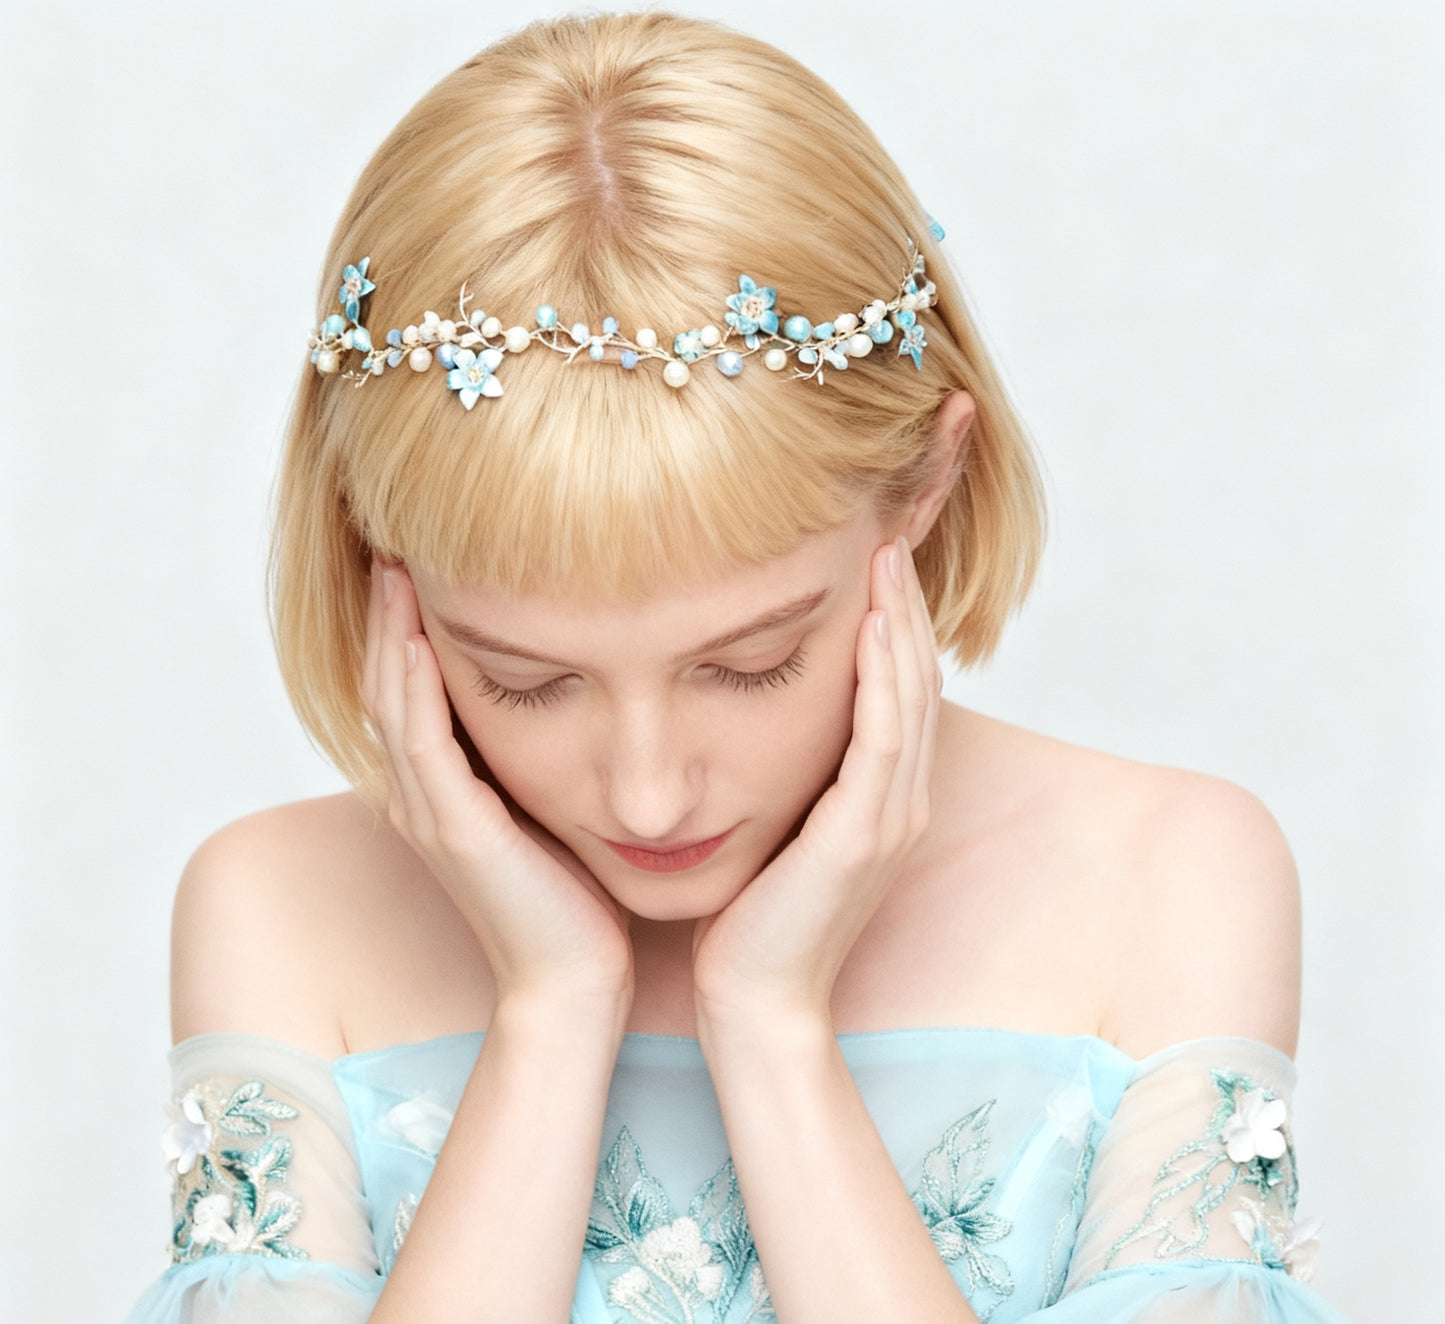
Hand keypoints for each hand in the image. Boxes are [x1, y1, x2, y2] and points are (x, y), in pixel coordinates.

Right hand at [362, 561, 633, 1013]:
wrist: (577, 985)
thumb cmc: (576, 904)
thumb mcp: (549, 812)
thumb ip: (540, 762)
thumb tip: (571, 699)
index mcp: (443, 791)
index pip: (409, 689)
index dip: (404, 625)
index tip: (418, 559)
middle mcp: (424, 798)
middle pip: (387, 683)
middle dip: (388, 612)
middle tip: (391, 540)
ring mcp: (433, 815)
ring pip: (394, 704)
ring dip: (392, 632)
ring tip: (394, 565)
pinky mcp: (460, 833)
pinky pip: (424, 746)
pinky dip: (417, 688)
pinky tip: (422, 637)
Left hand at [691, 536, 940, 1027]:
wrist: (755, 1005)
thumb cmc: (752, 920)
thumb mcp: (778, 829)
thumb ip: (790, 775)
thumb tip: (752, 714)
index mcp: (883, 798)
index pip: (900, 688)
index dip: (894, 619)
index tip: (872, 553)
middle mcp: (901, 800)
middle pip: (916, 678)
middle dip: (905, 601)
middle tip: (890, 528)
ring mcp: (890, 818)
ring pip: (911, 696)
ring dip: (902, 620)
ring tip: (886, 552)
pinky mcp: (863, 836)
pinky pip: (885, 737)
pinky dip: (885, 676)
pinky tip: (874, 622)